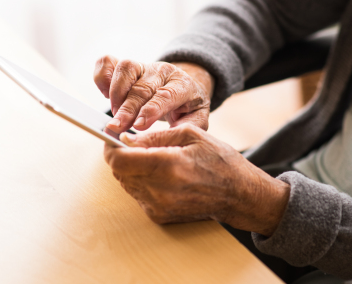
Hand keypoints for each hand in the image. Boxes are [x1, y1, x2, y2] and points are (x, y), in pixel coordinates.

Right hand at [94, 57, 213, 133]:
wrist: (185, 87)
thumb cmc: (188, 106)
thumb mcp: (197, 118)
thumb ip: (186, 128)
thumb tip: (166, 139)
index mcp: (182, 84)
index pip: (165, 95)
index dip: (150, 110)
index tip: (138, 126)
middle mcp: (162, 72)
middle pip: (142, 87)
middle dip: (127, 109)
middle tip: (116, 127)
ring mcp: (144, 66)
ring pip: (126, 69)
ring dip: (116, 93)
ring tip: (115, 115)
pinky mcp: (128, 66)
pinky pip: (108, 62)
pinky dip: (101, 76)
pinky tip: (104, 94)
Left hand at [103, 124, 289, 235]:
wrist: (240, 195)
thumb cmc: (220, 161)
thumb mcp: (190, 135)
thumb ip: (154, 136)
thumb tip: (126, 138)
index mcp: (168, 166)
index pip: (120, 160)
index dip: (111, 147)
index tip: (112, 138)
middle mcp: (160, 191)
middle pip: (119, 173)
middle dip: (120, 156)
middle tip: (132, 144)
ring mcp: (159, 207)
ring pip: (126, 184)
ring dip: (131, 169)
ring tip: (152, 158)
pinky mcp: (160, 216)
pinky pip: (138, 195)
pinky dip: (142, 182)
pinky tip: (160, 174)